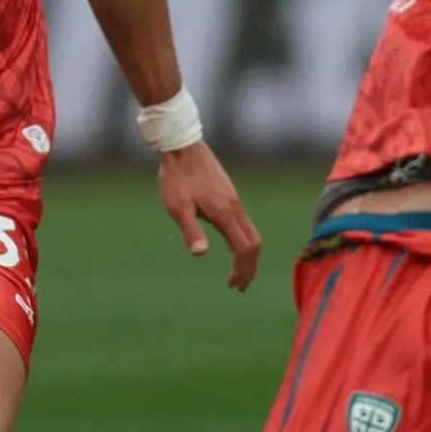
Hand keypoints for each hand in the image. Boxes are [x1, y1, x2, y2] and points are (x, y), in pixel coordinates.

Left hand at [157, 141, 262, 291]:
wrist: (182, 146)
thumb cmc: (176, 177)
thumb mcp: (177, 207)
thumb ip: (191, 230)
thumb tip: (201, 254)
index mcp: (224, 213)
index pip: (244, 247)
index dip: (242, 269)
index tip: (234, 284)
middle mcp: (234, 206)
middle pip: (254, 242)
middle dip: (250, 266)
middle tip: (239, 285)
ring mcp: (233, 199)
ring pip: (250, 231)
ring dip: (246, 253)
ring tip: (236, 269)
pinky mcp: (229, 193)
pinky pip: (243, 222)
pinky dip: (241, 239)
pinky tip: (228, 243)